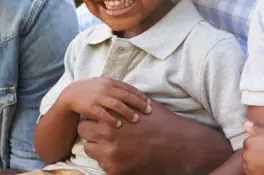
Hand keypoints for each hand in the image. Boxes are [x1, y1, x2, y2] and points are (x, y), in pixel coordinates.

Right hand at [61, 77, 150, 128]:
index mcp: (111, 82)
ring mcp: (98, 97)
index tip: (150, 103)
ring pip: (116, 104)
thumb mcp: (105, 85)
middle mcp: (106, 88)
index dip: (140, 96)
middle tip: (148, 111)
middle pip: (126, 96)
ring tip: (136, 119)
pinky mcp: (90, 107)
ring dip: (127, 112)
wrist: (72, 94)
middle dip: (138, 103)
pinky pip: (103, 114)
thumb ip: (118, 88)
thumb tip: (136, 94)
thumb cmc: (92, 91)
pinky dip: (111, 119)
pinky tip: (119, 125)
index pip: (129, 88)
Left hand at [78, 98, 230, 174]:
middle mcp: (108, 136)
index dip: (94, 119)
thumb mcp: (143, 104)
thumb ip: (124, 101)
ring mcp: (111, 155)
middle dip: (92, 133)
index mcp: (112, 117)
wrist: (179, 145)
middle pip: (84, 134)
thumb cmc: (162, 122)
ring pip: (90, 151)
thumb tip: (113, 96)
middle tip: (104, 134)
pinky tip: (123, 156)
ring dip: (98, 148)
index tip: (101, 121)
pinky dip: (110, 161)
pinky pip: (102, 166)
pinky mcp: (117, 171)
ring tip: (113, 146)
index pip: (86, 119)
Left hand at [243, 122, 263, 174]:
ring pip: (253, 166)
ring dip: (261, 165)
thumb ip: (259, 128)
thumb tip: (247, 123)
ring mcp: (253, 170)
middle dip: (259, 155)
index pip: (249, 144)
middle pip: (249, 155)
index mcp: (251, 143)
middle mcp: (248, 156)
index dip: (262, 146)